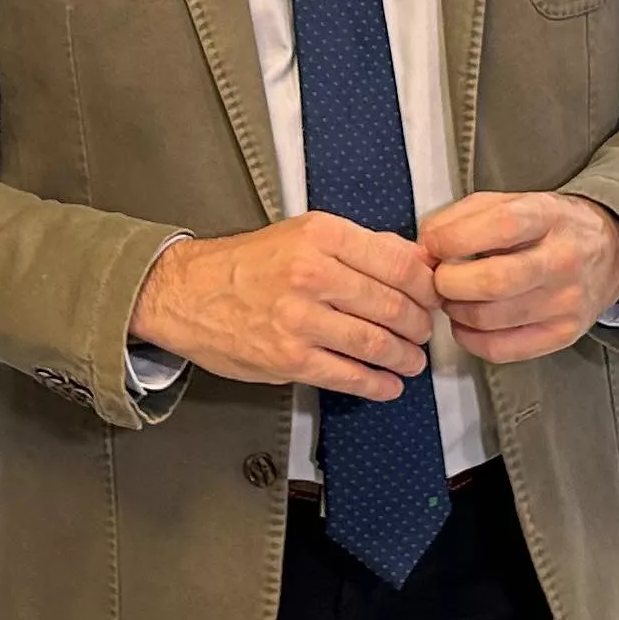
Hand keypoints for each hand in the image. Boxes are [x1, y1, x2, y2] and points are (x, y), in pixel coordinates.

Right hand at [132, 215, 440, 398]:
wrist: (185, 293)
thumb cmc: (244, 265)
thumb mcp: (302, 234)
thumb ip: (360, 246)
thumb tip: (415, 261)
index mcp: (321, 236)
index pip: (399, 263)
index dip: (427, 287)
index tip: (433, 297)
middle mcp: (311, 274)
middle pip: (394, 305)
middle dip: (420, 325)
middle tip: (424, 332)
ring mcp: (300, 320)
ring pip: (377, 343)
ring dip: (405, 357)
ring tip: (411, 360)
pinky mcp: (289, 358)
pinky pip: (348, 375)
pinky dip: (377, 384)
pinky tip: (387, 384)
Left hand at [422, 192, 618, 366]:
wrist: (611, 250)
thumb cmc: (550, 224)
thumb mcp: (513, 201)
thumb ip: (464, 217)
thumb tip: (425, 246)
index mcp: (549, 216)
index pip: (500, 227)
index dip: (454, 238)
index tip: (433, 244)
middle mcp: (563, 260)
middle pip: (493, 281)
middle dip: (448, 282)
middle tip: (440, 278)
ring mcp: (566, 302)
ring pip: (490, 319)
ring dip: (456, 311)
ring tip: (455, 297)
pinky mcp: (564, 334)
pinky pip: (502, 349)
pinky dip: (471, 339)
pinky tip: (467, 323)